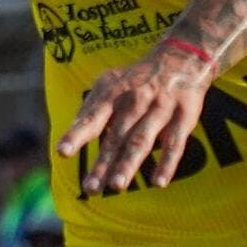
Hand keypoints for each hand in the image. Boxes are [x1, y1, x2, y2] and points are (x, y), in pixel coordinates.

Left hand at [58, 35, 217, 196]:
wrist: (181, 57)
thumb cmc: (137, 79)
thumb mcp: (110, 83)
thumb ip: (92, 109)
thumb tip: (72, 136)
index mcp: (113, 93)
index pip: (92, 117)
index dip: (77, 134)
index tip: (63, 152)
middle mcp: (135, 100)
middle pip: (116, 136)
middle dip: (103, 163)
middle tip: (90, 188)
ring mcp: (161, 108)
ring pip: (142, 140)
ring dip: (129, 163)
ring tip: (116, 186)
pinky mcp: (184, 116)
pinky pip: (175, 143)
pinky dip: (167, 163)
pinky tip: (159, 182)